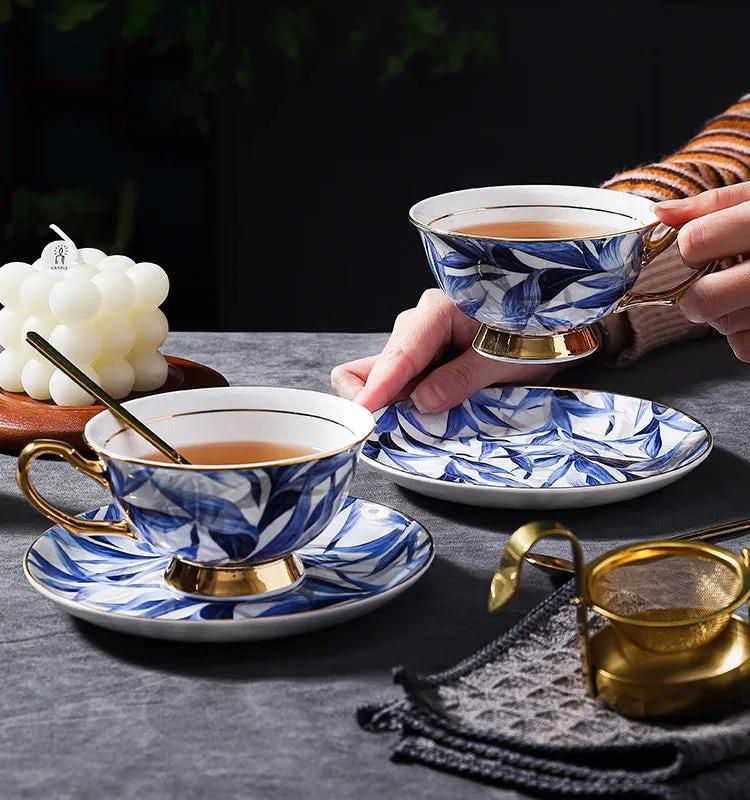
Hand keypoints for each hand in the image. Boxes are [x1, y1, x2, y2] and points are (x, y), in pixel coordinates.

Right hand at [331, 289, 562, 412]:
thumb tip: (422, 401)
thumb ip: (461, 379)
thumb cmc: (534, 331)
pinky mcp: (427, 358)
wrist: (555, 323)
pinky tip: (436, 408)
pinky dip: (412, 400)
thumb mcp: (503, 359)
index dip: (378, 386)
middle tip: (400, 424)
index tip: (363, 411)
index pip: (399, 354)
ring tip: (440, 413)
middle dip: (381, 397)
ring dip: (401, 402)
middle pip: (381, 364)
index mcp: (438, 311)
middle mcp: (421, 323)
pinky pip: (405, 381)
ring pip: (390, 375)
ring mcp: (422, 341)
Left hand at [656, 183, 749, 359]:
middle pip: (703, 298)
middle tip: (708, 285)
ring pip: (724, 326)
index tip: (701, 246)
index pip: (694, 242)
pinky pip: (746, 348)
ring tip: (746, 293)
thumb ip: (714, 205)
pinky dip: (745, 335)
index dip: (690, 246)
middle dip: (694, 296)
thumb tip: (661, 214)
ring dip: (723, 315)